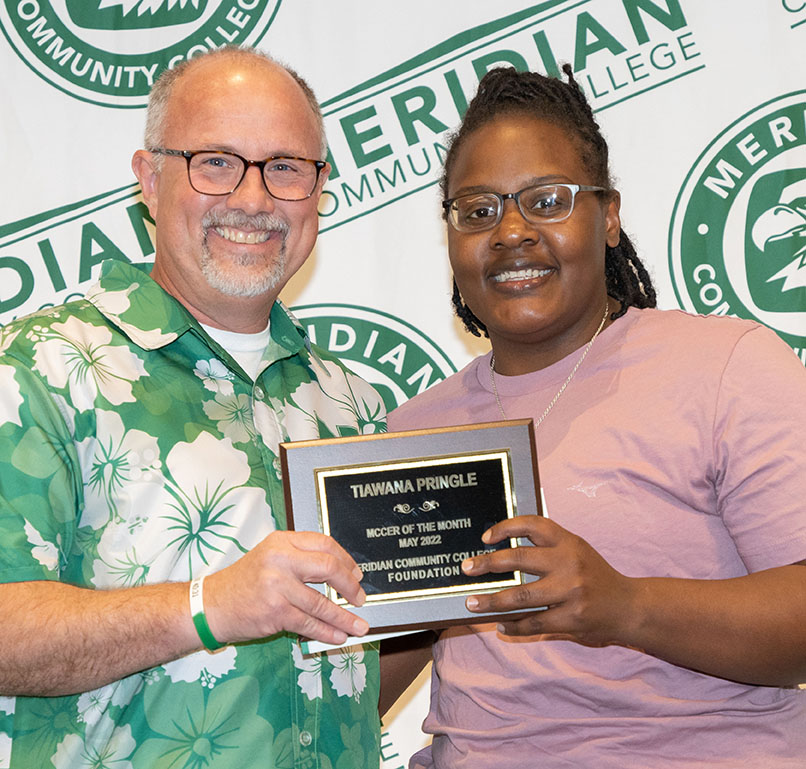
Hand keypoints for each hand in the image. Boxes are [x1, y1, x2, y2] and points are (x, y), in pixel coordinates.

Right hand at [203, 531, 368, 645]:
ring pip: (322, 603)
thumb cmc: (244, 581)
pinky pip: (309, 624)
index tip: (357, 574)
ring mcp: (278, 586)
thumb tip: (340, 572)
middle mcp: (280, 559)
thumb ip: (299, 557)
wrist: (211, 605)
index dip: (346, 560)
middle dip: (350, 586)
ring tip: (359, 626)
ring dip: (344, 618)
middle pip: (328, 568)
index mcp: (282, 541)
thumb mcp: (270, 556)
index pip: (324, 544)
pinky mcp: (275, 612)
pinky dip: (327, 632)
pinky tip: (338, 636)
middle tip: (360, 598)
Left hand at [462, 515, 636, 644]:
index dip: (506, 527)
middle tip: (466, 568)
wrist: (629, 606)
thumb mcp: (575, 549)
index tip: (485, 538)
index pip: (532, 524)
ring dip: (492, 601)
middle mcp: (569, 562)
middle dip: (487, 564)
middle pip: (518, 559)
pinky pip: (534, 622)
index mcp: (568, 541)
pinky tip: (501, 625)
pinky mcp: (572, 617)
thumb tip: (501, 549)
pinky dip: (514, 625)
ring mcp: (571, 591)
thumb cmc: (594, 575)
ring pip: (521, 596)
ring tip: (472, 603)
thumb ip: (546, 546)